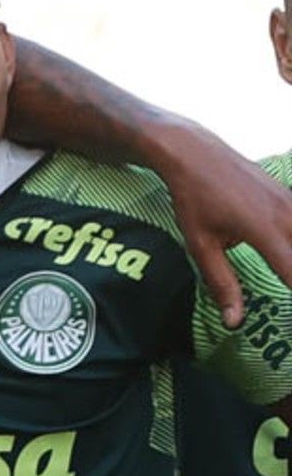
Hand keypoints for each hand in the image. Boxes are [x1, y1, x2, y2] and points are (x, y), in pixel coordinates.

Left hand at [148, 119, 291, 326]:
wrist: (194, 152)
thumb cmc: (193, 200)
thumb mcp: (200, 244)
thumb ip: (222, 283)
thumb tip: (234, 323)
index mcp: (264, 231)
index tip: (291, 322)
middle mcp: (286, 215)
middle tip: (288, 289)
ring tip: (286, 272)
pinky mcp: (291, 195)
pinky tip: (288, 246)